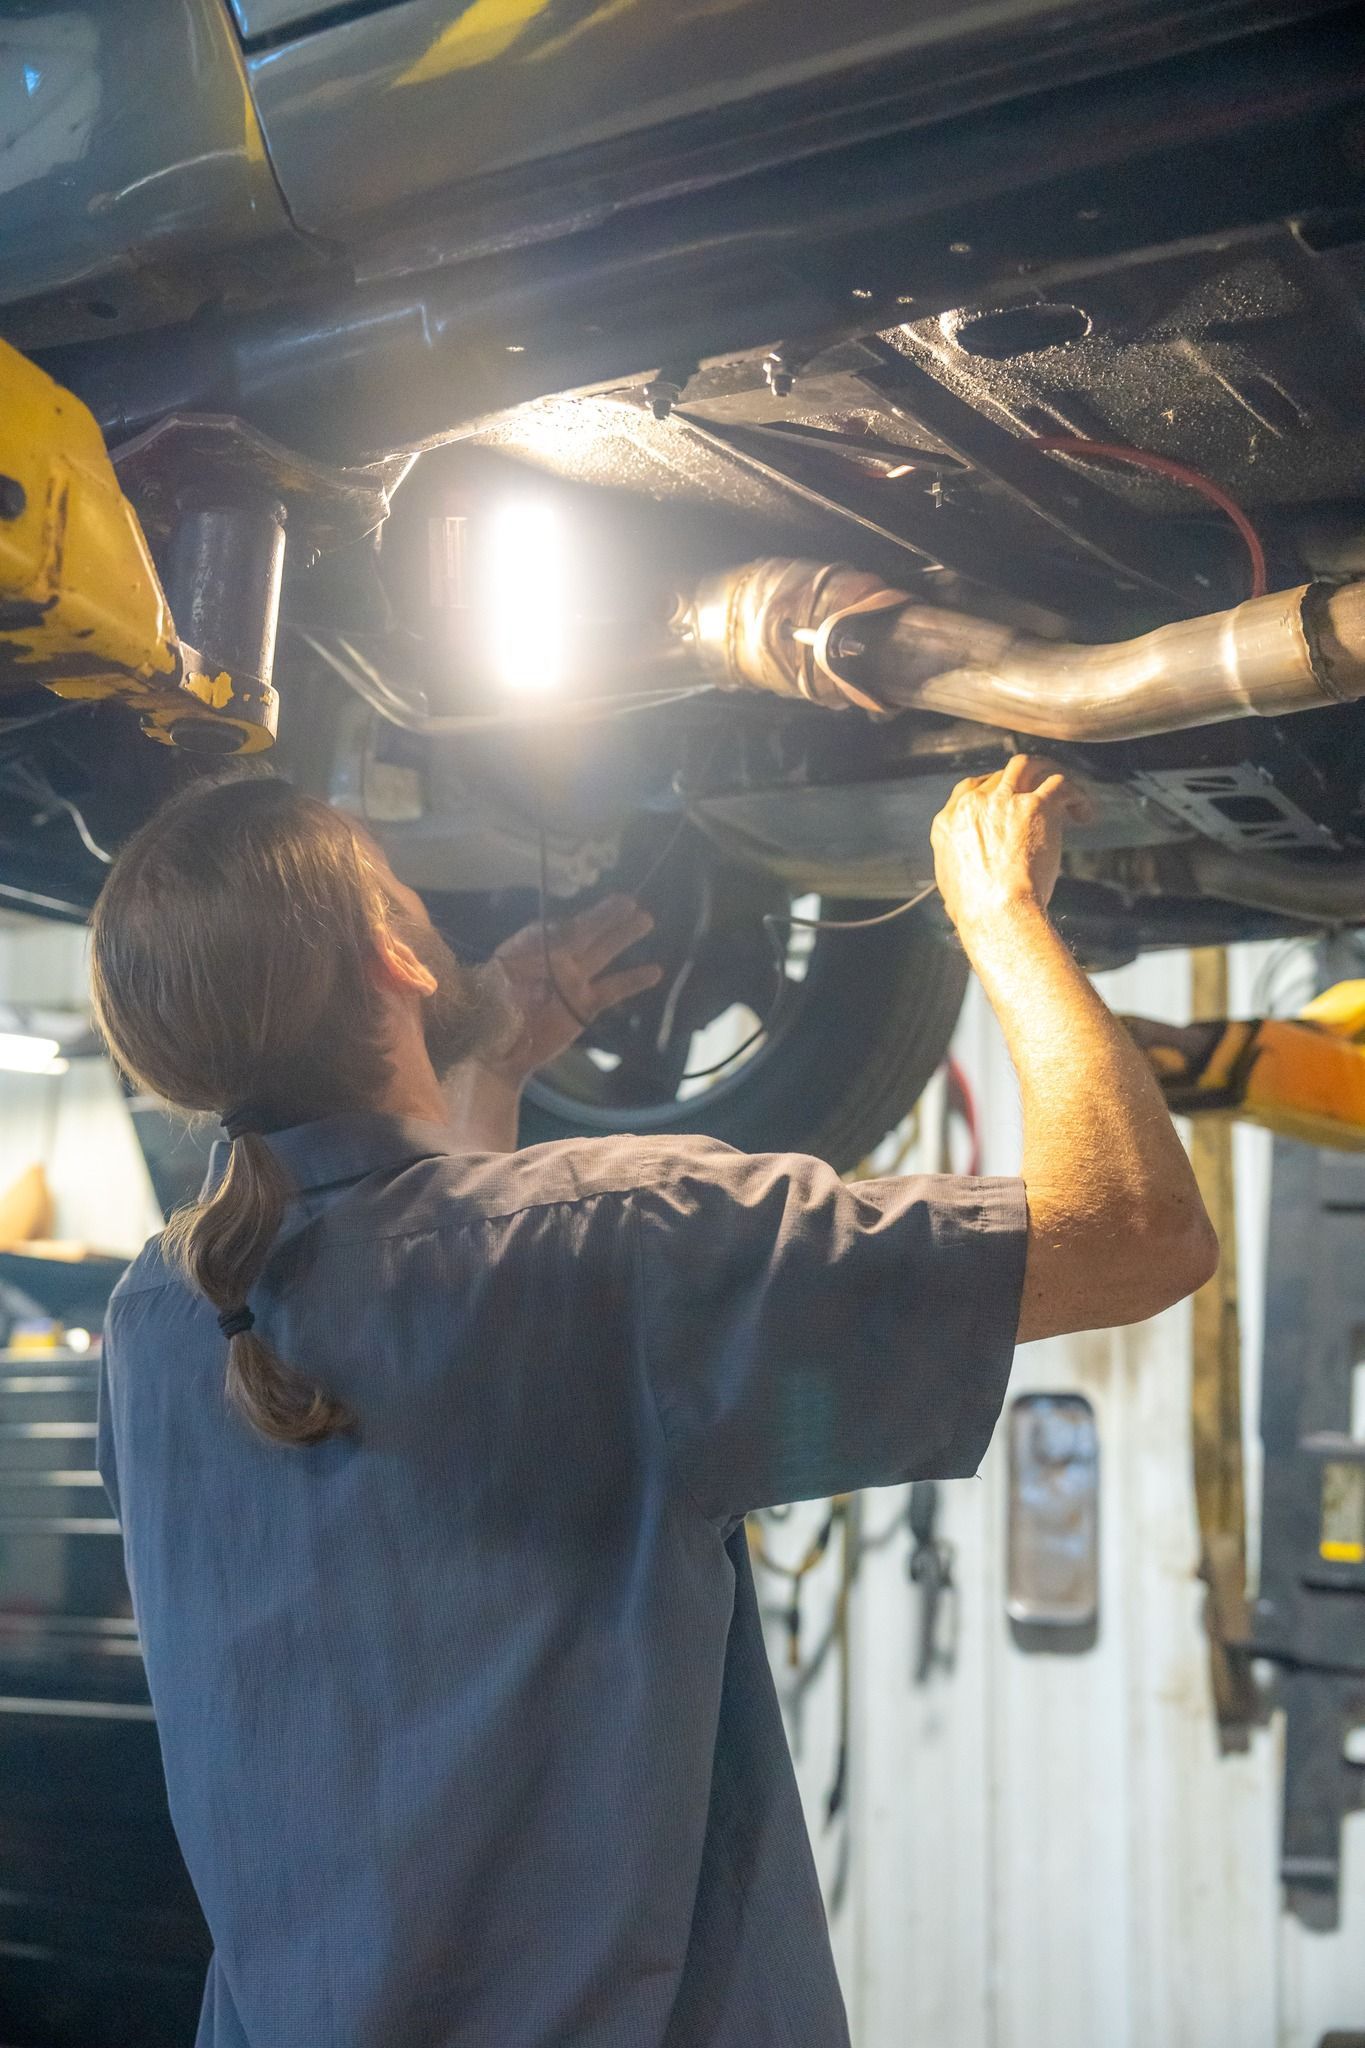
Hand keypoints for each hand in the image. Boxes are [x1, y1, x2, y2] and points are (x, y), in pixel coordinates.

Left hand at [484, 894, 662, 1083]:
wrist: (497, 1053)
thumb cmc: (489, 1015)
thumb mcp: (496, 984)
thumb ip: (516, 966)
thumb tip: (537, 952)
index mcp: (528, 948)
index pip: (553, 930)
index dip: (567, 925)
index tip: (579, 923)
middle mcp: (554, 958)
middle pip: (584, 933)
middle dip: (604, 916)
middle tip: (627, 901)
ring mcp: (572, 981)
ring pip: (602, 953)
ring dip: (622, 936)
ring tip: (645, 919)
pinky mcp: (585, 1004)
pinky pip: (613, 989)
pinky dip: (633, 980)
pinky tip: (654, 971)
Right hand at [930, 754, 1093, 935]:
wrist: (997, 910)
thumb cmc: (977, 910)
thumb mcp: (952, 884)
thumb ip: (960, 867)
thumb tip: (968, 876)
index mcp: (948, 822)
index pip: (969, 789)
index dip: (991, 789)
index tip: (1007, 797)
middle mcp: (974, 804)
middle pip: (999, 775)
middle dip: (1020, 781)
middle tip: (1038, 793)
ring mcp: (1005, 801)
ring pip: (1026, 765)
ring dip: (1045, 771)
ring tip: (1063, 787)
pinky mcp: (1036, 805)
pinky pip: (1061, 784)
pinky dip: (1076, 795)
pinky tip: (1085, 812)